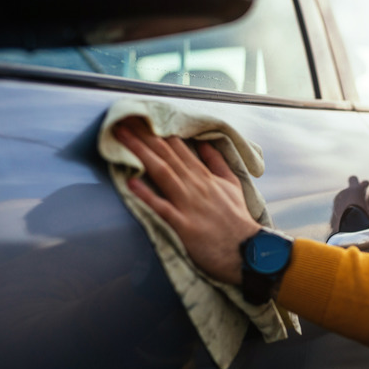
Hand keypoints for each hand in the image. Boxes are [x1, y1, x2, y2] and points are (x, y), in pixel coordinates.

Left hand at [113, 117, 258, 284]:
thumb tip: (204, 143)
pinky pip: (162, 207)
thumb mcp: (232, 184)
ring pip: (162, 173)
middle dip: (143, 136)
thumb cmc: (237, 219)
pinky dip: (146, 195)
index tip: (142, 118)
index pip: (179, 148)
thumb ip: (217, 162)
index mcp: (205, 176)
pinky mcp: (183, 225)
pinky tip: (130, 183)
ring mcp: (189, 205)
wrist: (246, 250)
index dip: (159, 131)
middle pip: (166, 156)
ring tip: (122, 139)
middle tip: (123, 120)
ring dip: (141, 154)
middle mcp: (195, 186)